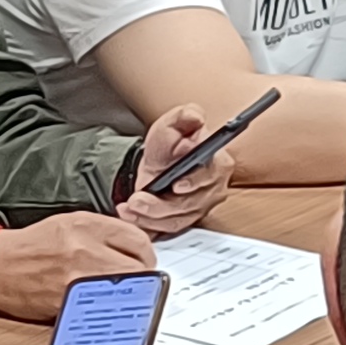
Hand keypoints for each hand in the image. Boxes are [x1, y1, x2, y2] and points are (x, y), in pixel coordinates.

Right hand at [0, 212, 155, 319]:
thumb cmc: (34, 246)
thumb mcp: (71, 223)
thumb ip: (105, 232)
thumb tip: (137, 247)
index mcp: (87, 225)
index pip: (140, 241)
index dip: (145, 255)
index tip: (142, 262)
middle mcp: (84, 249)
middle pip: (139, 269)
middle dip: (142, 278)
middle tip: (135, 282)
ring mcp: (77, 278)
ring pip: (125, 292)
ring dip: (128, 297)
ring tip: (118, 295)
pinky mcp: (69, 302)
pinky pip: (102, 309)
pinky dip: (106, 311)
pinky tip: (101, 306)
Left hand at [117, 104, 228, 238]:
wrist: (157, 163)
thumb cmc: (169, 144)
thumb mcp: (173, 122)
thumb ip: (185, 115)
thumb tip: (195, 116)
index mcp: (217, 163)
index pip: (210, 176)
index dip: (194, 182)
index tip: (177, 186)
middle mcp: (213, 189)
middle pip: (191, 204)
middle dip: (161, 205)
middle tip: (137, 200)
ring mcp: (200, 208)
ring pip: (177, 219)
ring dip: (149, 217)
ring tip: (128, 208)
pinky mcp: (184, 221)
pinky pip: (167, 229)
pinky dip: (147, 225)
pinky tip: (131, 216)